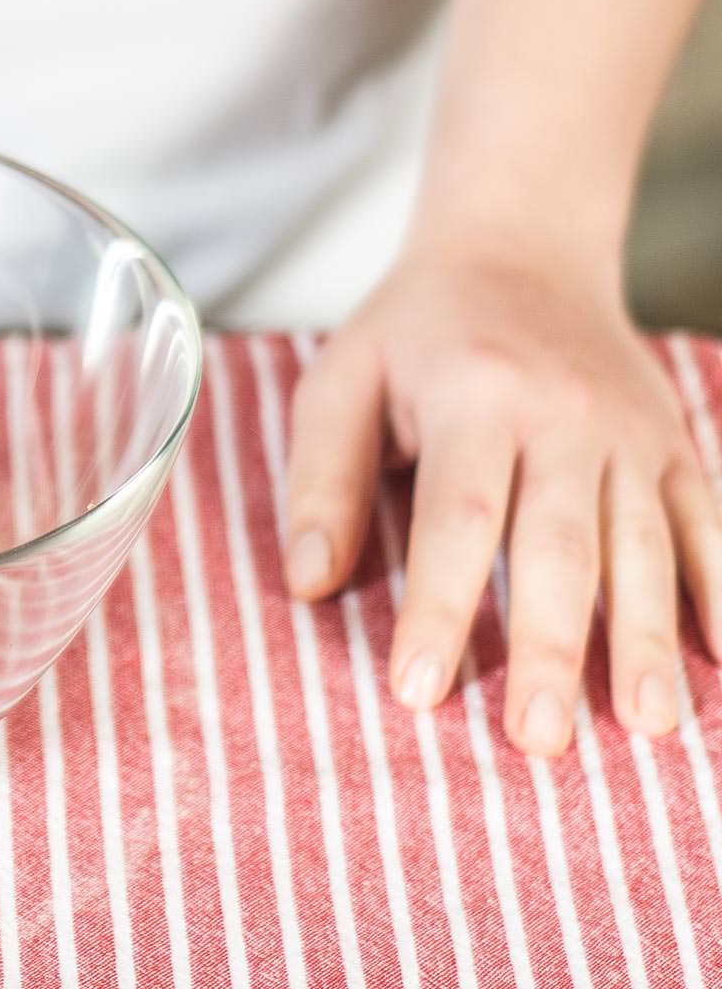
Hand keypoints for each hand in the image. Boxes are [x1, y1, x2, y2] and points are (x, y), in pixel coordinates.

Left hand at [283, 235, 721, 754]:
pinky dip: (720, 594)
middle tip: (539, 739)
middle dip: (551, 648)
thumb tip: (307, 583)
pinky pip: (708, 525)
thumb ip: (322, 480)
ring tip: (644, 728)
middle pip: (560, 547)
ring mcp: (631, 433)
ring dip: (645, 643)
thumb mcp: (342, 379)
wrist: (523, 249)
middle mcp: (564, 415)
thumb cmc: (417, 330)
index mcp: (474, 396)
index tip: (418, 689)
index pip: (458, 520)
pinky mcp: (675, 445)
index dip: (440, 608)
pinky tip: (717, 665)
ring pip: (644, 547)